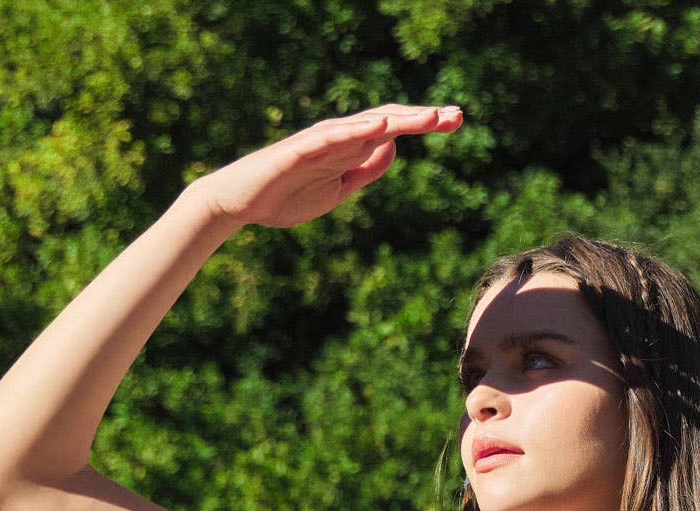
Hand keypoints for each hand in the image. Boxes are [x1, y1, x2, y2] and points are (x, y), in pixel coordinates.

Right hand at [192, 104, 462, 229]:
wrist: (243, 205)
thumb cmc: (287, 196)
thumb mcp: (339, 188)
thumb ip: (366, 169)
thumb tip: (393, 146)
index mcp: (351, 148)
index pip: (394, 130)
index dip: (425, 124)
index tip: (457, 122)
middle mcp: (339, 137)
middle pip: (388, 121)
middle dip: (422, 118)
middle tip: (457, 115)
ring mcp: (319, 142)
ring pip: (366, 125)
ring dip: (399, 119)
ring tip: (430, 118)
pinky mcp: (299, 151)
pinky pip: (332, 138)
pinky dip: (357, 130)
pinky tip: (381, 125)